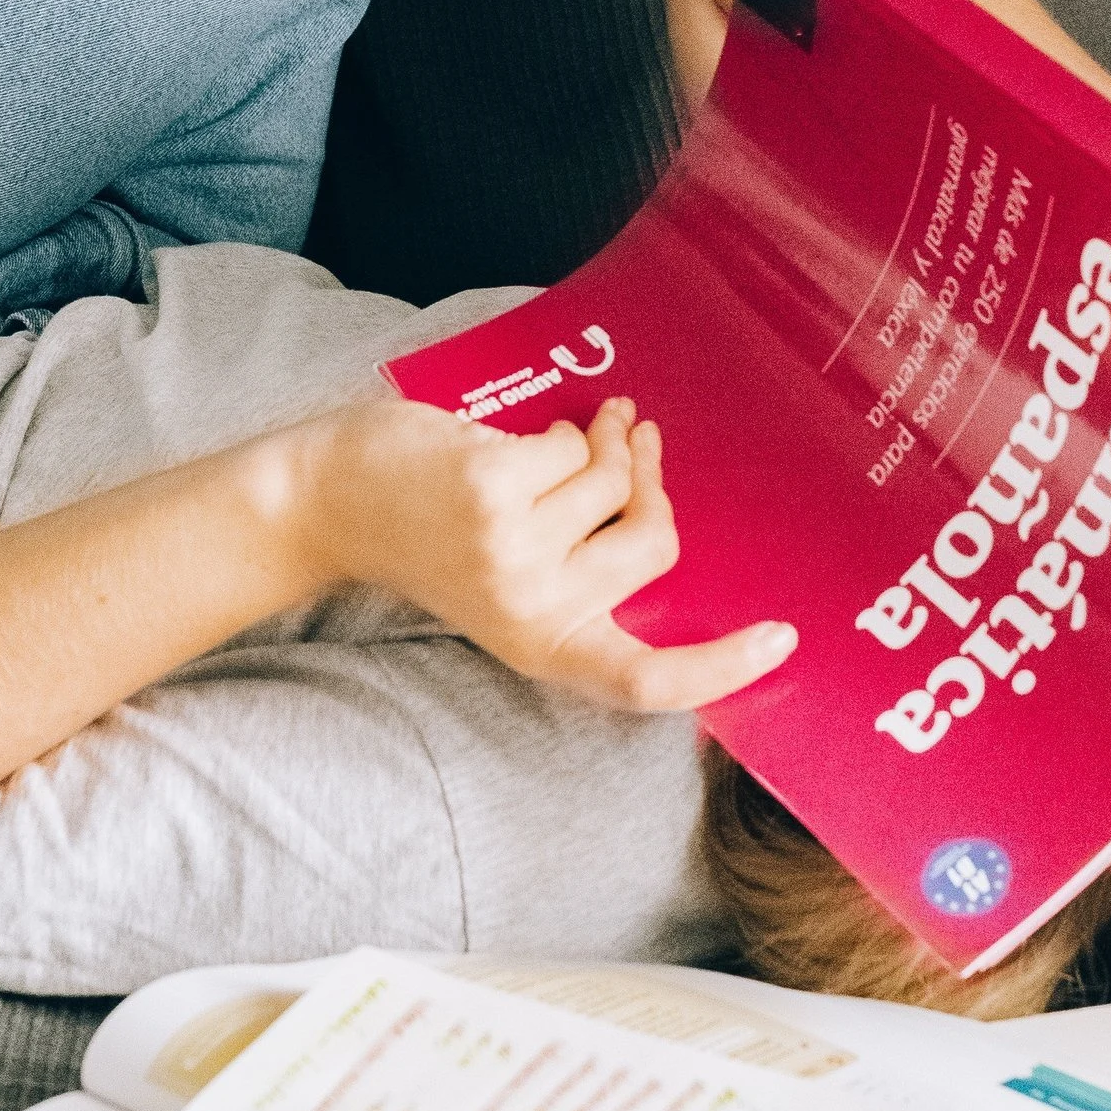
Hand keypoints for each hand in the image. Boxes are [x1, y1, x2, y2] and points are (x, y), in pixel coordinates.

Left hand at [281, 389, 797, 712]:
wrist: (330, 504)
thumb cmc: (428, 535)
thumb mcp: (508, 584)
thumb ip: (581, 566)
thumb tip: (659, 498)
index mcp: (546, 647)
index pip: (647, 682)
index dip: (722, 667)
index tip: (781, 641)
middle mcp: (536, 611)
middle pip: (655, 541)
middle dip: (651, 479)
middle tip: (637, 443)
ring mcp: (514, 552)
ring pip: (614, 480)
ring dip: (605, 441)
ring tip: (586, 427)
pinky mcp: (496, 493)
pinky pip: (574, 446)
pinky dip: (561, 429)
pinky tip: (529, 434)